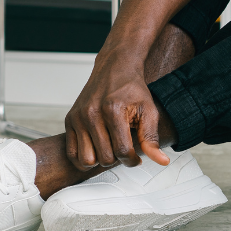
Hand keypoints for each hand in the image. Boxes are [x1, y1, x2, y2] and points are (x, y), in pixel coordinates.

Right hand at [63, 51, 167, 170]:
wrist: (114, 68)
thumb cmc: (132, 89)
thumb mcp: (148, 110)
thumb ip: (152, 138)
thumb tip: (162, 161)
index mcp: (112, 110)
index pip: (122, 150)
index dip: (132, 160)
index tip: (137, 158)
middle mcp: (91, 114)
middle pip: (104, 158)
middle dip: (118, 160)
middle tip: (125, 150)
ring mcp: (77, 118)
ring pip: (86, 159)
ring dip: (100, 160)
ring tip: (111, 149)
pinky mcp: (69, 120)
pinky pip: (72, 153)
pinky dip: (84, 157)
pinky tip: (98, 150)